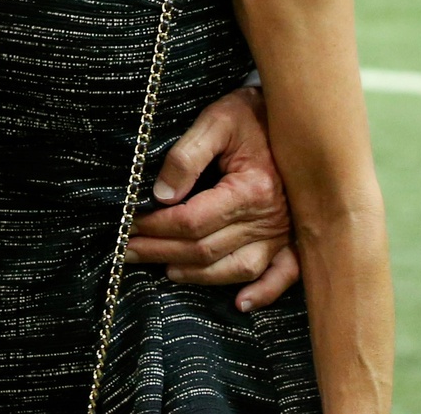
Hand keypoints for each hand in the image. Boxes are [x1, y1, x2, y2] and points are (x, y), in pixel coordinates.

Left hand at [127, 87, 299, 310]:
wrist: (293, 116)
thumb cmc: (248, 115)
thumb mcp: (215, 122)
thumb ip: (186, 156)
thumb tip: (160, 195)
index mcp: (251, 190)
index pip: (193, 221)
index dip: (156, 227)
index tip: (128, 226)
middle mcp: (270, 219)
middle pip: (207, 249)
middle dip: (161, 252)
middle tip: (127, 252)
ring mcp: (283, 233)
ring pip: (236, 268)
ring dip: (198, 275)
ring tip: (164, 270)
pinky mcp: (292, 238)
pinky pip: (283, 276)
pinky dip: (264, 293)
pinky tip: (240, 304)